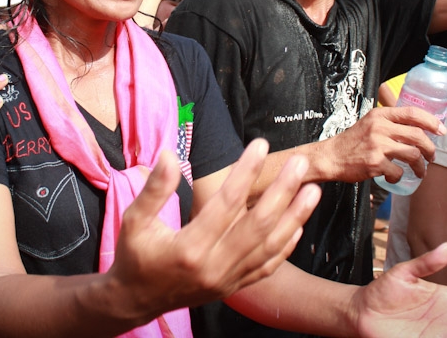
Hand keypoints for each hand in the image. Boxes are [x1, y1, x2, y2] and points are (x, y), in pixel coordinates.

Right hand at [104, 139, 320, 324]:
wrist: (135, 301)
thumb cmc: (135, 255)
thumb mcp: (133, 220)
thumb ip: (153, 189)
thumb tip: (169, 154)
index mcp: (190, 248)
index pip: (227, 204)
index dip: (246, 172)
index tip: (260, 145)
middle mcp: (214, 267)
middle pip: (258, 224)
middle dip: (283, 191)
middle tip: (300, 163)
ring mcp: (227, 280)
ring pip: (270, 247)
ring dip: (295, 217)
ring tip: (313, 190)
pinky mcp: (233, 287)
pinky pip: (266, 267)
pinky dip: (286, 247)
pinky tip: (298, 226)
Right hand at [326, 106, 445, 183]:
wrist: (331, 157)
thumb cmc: (352, 142)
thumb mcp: (369, 124)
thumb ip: (388, 122)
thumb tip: (416, 127)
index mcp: (380, 115)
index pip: (412, 113)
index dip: (431, 121)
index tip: (441, 130)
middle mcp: (379, 127)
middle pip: (417, 135)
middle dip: (430, 148)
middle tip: (432, 157)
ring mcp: (377, 145)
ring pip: (412, 154)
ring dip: (421, 166)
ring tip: (421, 171)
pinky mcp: (374, 163)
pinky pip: (397, 172)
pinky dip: (399, 177)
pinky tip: (394, 178)